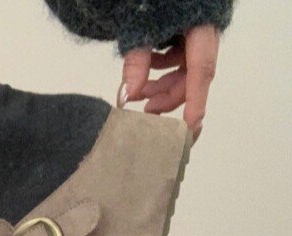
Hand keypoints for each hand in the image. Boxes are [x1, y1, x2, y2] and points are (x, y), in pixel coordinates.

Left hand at [120, 24, 220, 143]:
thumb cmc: (147, 1)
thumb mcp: (140, 29)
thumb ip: (136, 60)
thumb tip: (127, 94)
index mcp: (201, 29)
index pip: (200, 73)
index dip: (195, 102)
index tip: (189, 127)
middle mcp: (202, 34)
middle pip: (191, 77)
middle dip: (167, 96)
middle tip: (145, 110)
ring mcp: (194, 36)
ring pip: (182, 72)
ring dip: (160, 87)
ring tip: (137, 97)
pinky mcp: (184, 36)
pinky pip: (174, 62)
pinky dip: (157, 72)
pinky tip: (141, 77)